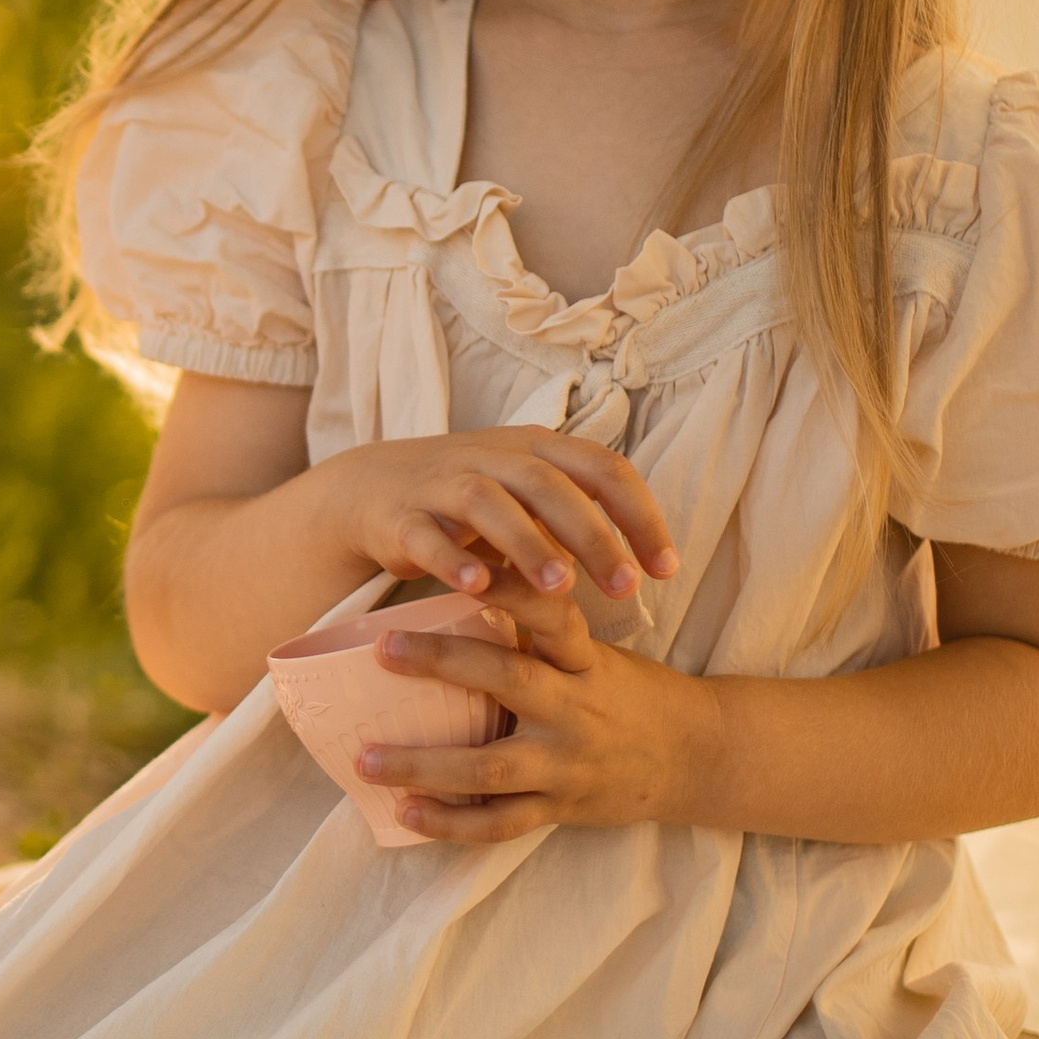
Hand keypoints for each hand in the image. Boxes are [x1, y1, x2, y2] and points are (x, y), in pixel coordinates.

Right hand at [331, 428, 677, 609]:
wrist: (371, 488)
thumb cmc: (471, 499)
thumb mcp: (530, 493)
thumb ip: (582, 513)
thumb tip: (650, 557)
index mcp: (537, 448)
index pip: (603, 468)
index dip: (640, 517)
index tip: (666, 571)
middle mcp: (494, 458)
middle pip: (550, 486)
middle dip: (592, 537)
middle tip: (626, 588)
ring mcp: (444, 484)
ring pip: (490, 503)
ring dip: (527, 544)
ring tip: (560, 589)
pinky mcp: (402, 517)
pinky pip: (426, 534)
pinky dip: (451, 559)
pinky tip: (476, 587)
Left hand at [357, 575, 712, 842]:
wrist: (698, 758)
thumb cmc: (630, 693)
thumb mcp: (595, 652)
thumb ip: (540, 632)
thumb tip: (465, 579)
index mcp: (585, 660)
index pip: (549, 612)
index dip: (507, 586)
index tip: (459, 566)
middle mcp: (577, 709)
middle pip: (509, 680)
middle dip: (443, 663)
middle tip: (382, 649)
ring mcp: (568, 765)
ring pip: (492, 768)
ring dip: (425, 765)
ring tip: (366, 759)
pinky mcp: (562, 808)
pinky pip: (501, 822)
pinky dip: (451, 822)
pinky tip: (406, 813)